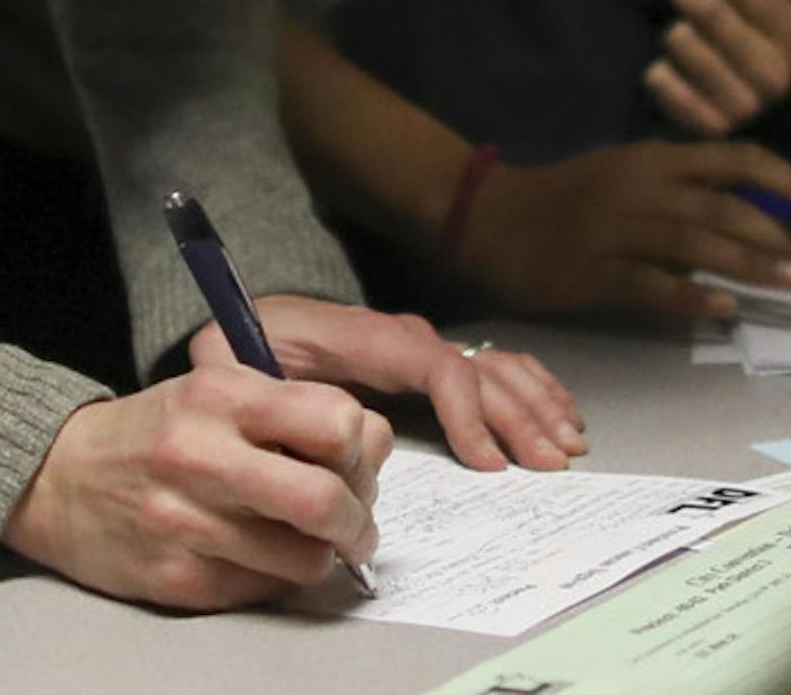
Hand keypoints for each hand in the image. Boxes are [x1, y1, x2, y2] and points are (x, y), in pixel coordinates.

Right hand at [1, 364, 389, 609]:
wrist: (58, 478)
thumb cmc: (154, 432)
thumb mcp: (217, 390)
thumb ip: (291, 410)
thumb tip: (370, 447)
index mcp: (222, 395)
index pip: (337, 420)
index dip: (362, 447)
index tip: (356, 460)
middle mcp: (204, 457)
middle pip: (326, 500)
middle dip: (359, 521)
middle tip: (357, 525)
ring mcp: (189, 525)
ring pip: (304, 560)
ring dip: (322, 557)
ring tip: (308, 542)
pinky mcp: (179, 581)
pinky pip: (264, 591)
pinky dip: (276, 578)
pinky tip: (258, 555)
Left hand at [191, 294, 585, 471]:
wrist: (241, 327)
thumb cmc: (238, 352)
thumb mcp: (224, 363)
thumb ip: (248, 384)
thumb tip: (286, 426)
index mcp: (357, 336)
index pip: (427, 362)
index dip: (464, 409)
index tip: (487, 462)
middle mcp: (396, 335)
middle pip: (473, 366)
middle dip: (515, 416)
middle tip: (548, 464)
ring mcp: (415, 346)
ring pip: (489, 363)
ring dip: (532, 402)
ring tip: (566, 444)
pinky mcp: (422, 361)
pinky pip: (489, 364)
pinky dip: (529, 386)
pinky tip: (558, 412)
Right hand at [458, 139, 790, 322]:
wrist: (491, 217)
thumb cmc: (574, 200)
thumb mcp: (633, 176)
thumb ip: (690, 191)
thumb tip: (766, 218)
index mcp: (656, 158)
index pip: (741, 160)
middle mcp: (641, 186)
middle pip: (726, 204)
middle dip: (787, 234)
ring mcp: (614, 228)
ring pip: (694, 241)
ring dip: (751, 261)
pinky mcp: (590, 270)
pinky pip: (647, 283)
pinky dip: (690, 295)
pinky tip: (726, 309)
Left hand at [635, 0, 790, 134]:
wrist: (724, 99)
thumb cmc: (739, 28)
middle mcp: (779, 74)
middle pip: (710, 10)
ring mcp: (747, 106)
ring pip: (687, 45)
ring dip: (669, 30)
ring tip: (672, 30)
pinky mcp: (713, 131)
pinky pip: (668, 87)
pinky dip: (658, 73)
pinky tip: (662, 69)